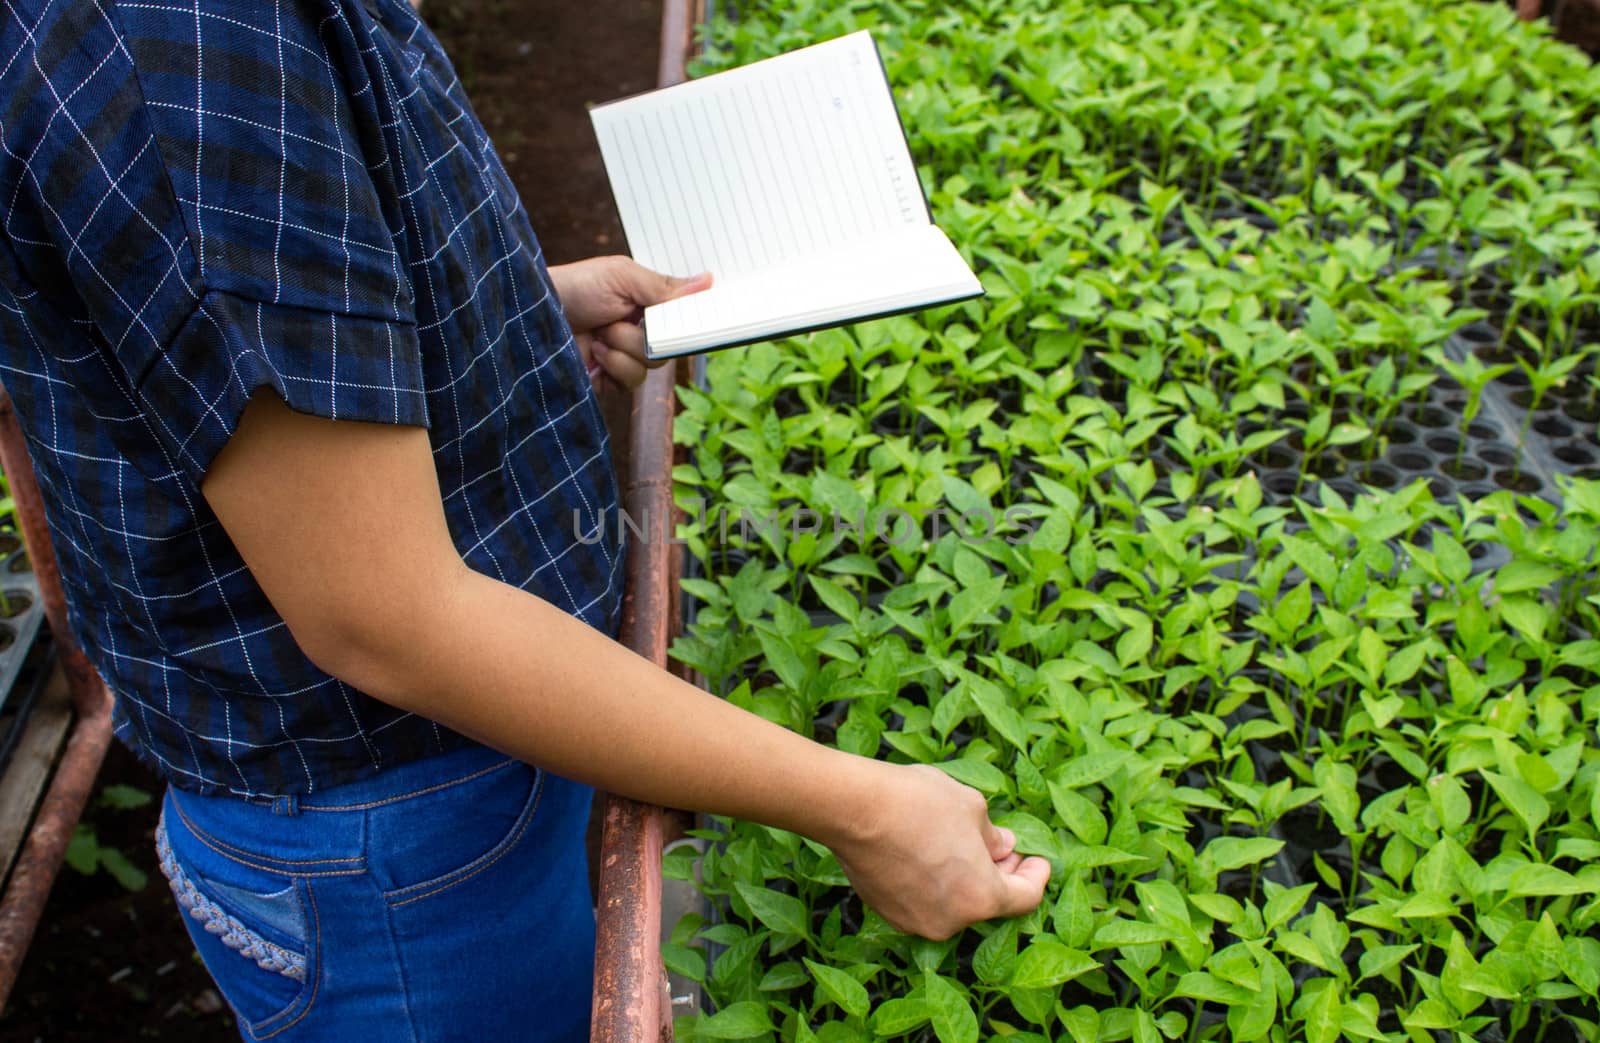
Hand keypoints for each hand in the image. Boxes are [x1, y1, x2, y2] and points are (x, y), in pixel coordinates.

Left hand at [547, 256, 711, 390]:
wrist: (532, 313)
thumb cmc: (575, 287)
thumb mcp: (622, 277)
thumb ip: (665, 286)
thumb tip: (708, 282)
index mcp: (647, 303)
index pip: (683, 317)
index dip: (689, 320)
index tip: (691, 318)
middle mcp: (640, 330)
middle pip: (673, 345)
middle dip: (648, 333)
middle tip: (623, 318)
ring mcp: (625, 357)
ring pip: (654, 365)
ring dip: (627, 347)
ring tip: (601, 333)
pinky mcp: (610, 381)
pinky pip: (633, 382)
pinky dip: (615, 366)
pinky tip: (595, 351)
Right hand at [824, 761, 1051, 939]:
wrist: (854, 808)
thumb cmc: (918, 803)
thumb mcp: (971, 807)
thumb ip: (994, 835)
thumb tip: (1002, 846)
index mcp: (982, 897)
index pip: (1025, 898)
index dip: (1036, 876)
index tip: (1039, 860)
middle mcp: (951, 921)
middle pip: (988, 902)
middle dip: (999, 874)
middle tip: (1002, 848)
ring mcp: (915, 921)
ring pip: (953, 903)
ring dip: (963, 878)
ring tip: (958, 845)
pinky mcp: (887, 911)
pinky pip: (923, 901)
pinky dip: (933, 883)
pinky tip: (926, 852)